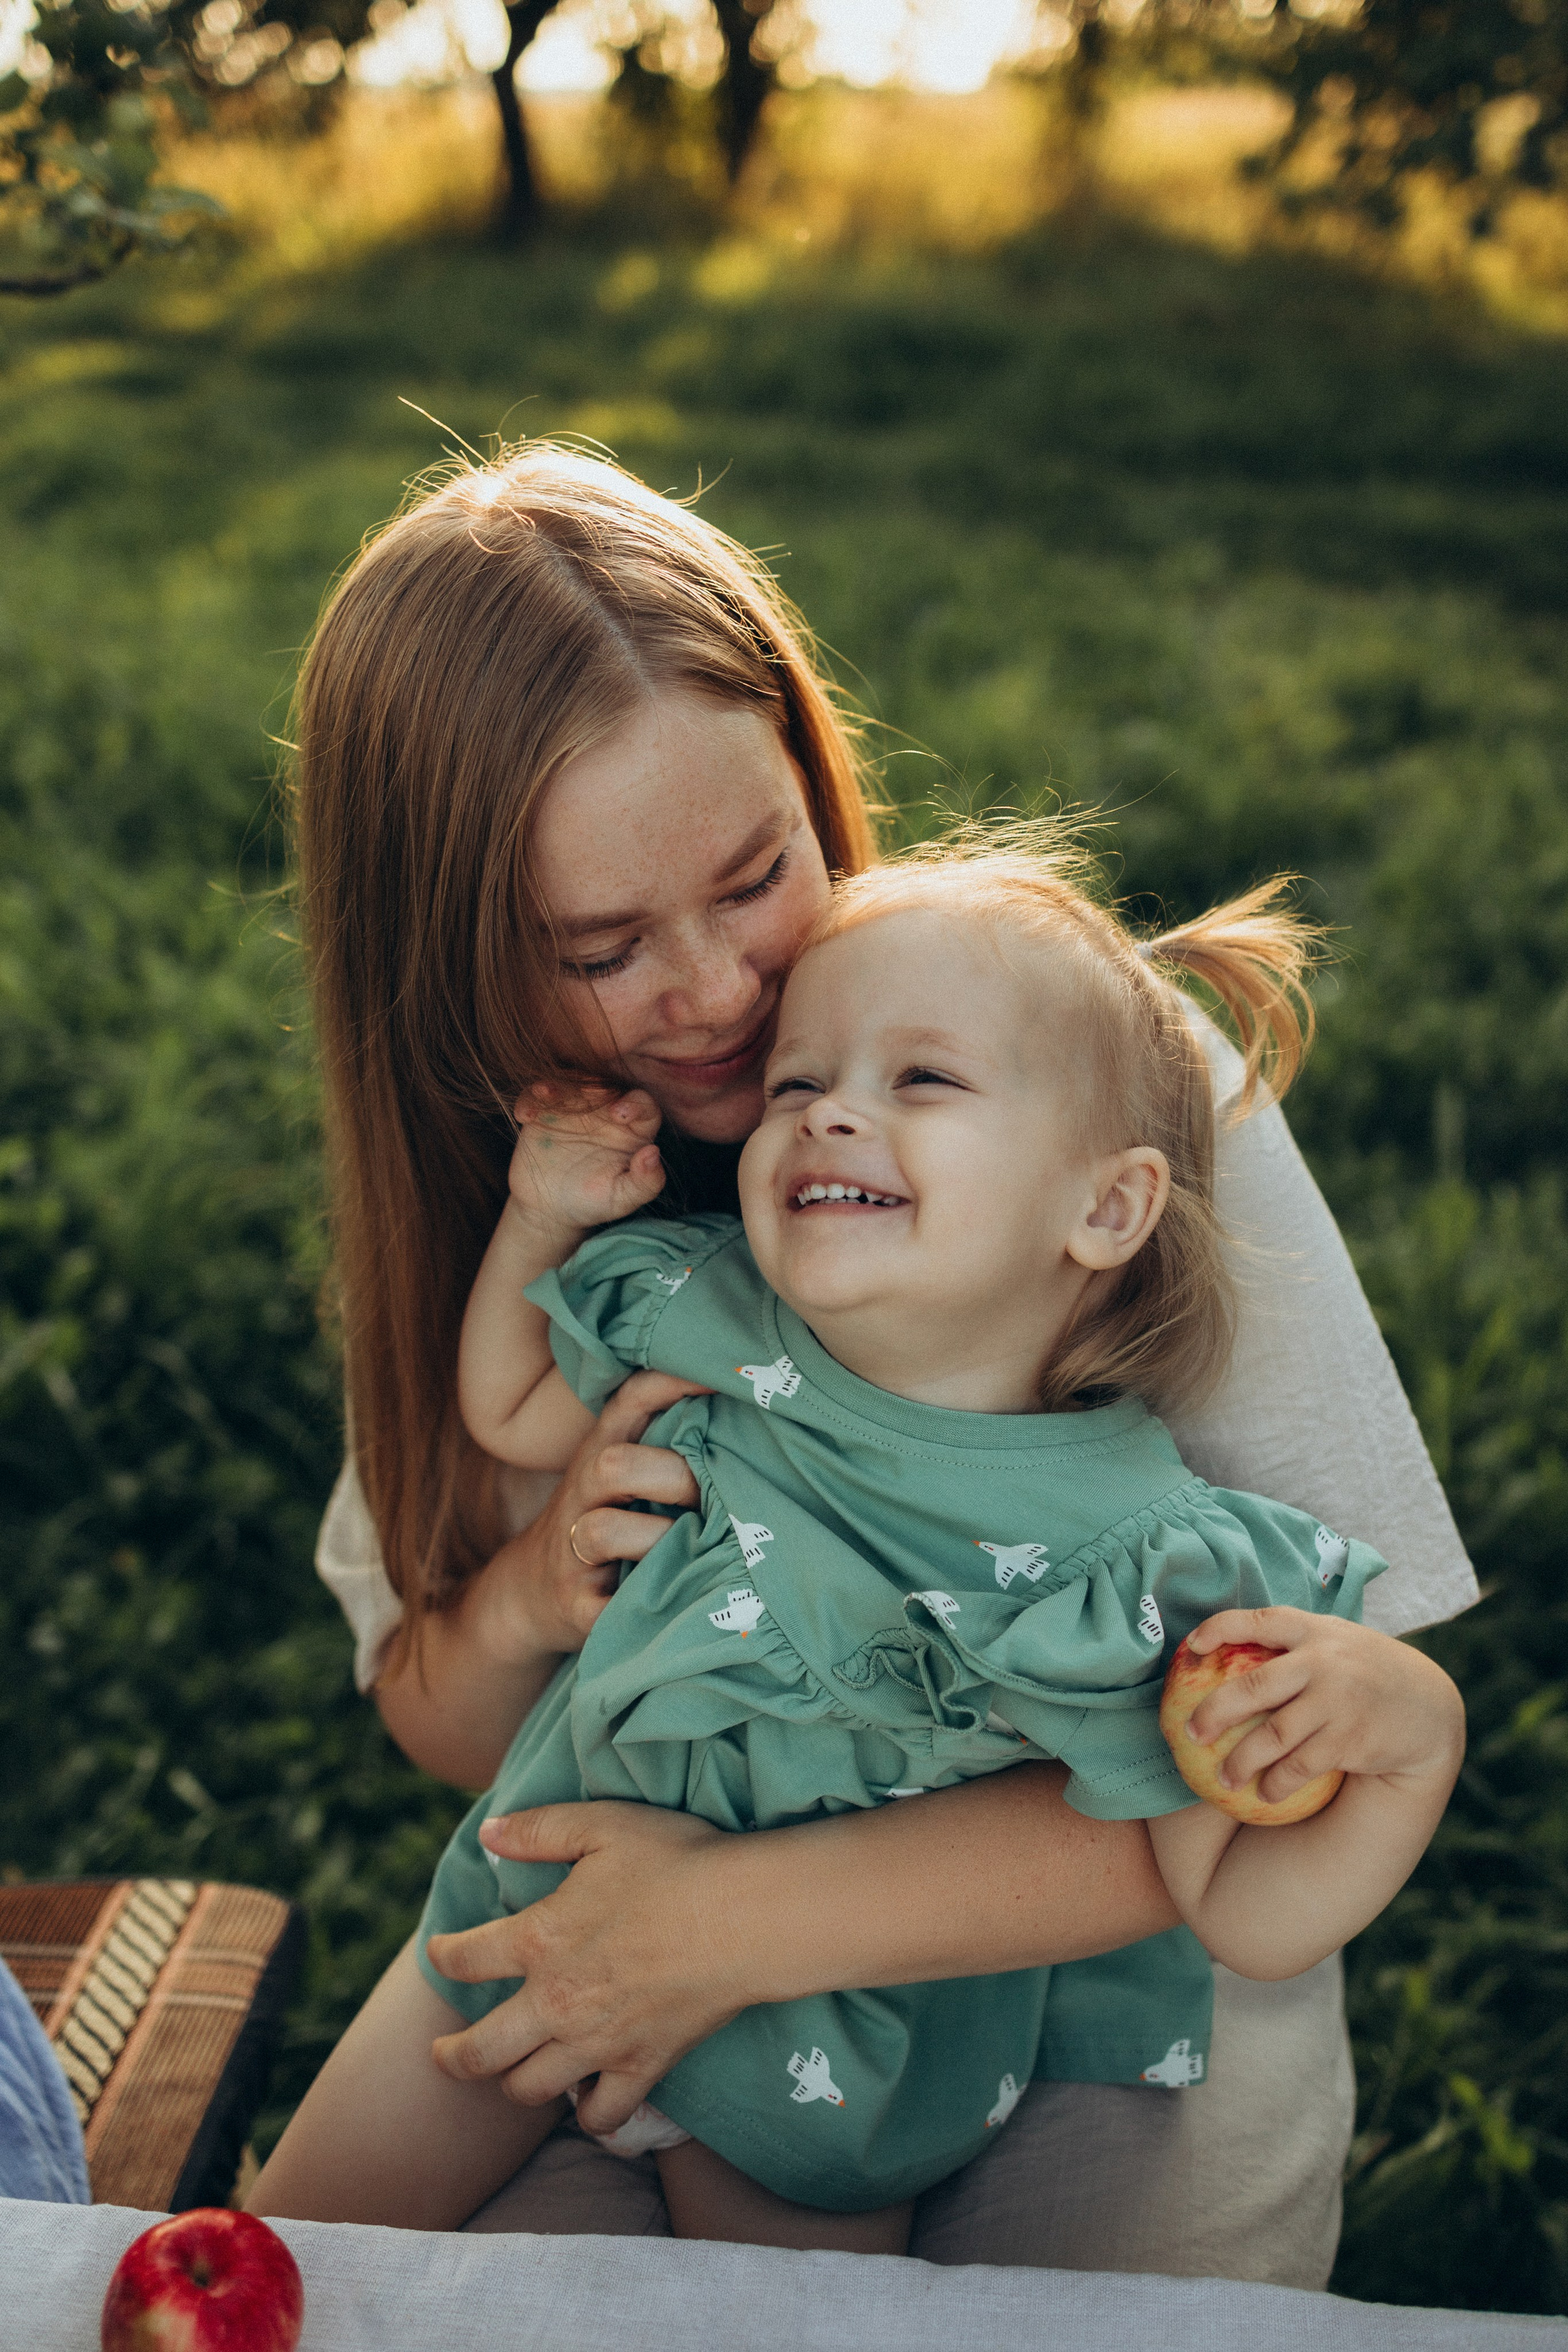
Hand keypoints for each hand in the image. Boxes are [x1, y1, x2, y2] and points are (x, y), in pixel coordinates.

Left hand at [426, 1802, 744, 2133]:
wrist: (744, 1915)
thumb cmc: (676, 1861)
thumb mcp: (601, 1825)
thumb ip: (538, 1830)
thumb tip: (488, 1834)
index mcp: (539, 1938)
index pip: (465, 1959)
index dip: (443, 1955)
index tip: (440, 1952)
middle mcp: (555, 2001)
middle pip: (480, 2052)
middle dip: (452, 2058)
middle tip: (442, 2056)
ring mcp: (598, 2042)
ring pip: (528, 2089)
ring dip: (511, 2084)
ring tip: (509, 2075)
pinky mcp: (642, 2066)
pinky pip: (600, 2116)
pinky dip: (587, 2116)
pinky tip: (584, 2101)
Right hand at [482, 1370, 710, 1662]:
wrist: (531, 1594)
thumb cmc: (604, 1523)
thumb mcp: (622, 1479)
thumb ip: (666, 1445)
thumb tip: (748, 1417)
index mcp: (599, 1455)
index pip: (628, 1402)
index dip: (670, 1383)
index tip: (720, 1378)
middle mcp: (580, 1497)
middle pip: (613, 1465)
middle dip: (672, 1476)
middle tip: (709, 1496)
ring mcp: (572, 1553)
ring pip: (604, 1530)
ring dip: (658, 1539)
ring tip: (692, 1551)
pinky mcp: (576, 1606)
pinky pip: (608, 1604)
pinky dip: (646, 1602)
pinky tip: (676, 1600)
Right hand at [507, 1081, 664, 1239]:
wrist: (552, 1209)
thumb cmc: (595, 1202)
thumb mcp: (622, 1198)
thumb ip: (645, 1182)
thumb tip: (654, 1154)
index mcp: (632, 1128)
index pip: (643, 1104)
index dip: (635, 1103)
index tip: (620, 1114)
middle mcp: (605, 1109)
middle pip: (603, 1084)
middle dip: (593, 1085)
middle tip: (585, 1092)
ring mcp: (573, 1107)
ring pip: (567, 1083)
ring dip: (556, 1084)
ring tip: (545, 1093)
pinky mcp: (544, 1111)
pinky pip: (535, 1096)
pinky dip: (529, 1100)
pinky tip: (524, 1116)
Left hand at [1184, 1607, 1465, 1804]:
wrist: (1427, 1706)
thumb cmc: (1363, 1672)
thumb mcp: (1335, 1642)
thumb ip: (1293, 1645)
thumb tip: (1224, 1653)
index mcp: (1314, 1630)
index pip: (1258, 1620)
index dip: (1219, 1628)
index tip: (1192, 1646)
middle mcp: (1323, 1661)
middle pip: (1253, 1685)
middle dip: (1213, 1711)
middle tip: (1190, 1733)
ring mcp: (1336, 1701)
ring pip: (1271, 1736)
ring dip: (1239, 1762)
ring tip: (1223, 1778)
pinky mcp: (1348, 1739)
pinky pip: (1299, 1767)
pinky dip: (1276, 1784)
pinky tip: (1264, 1794)